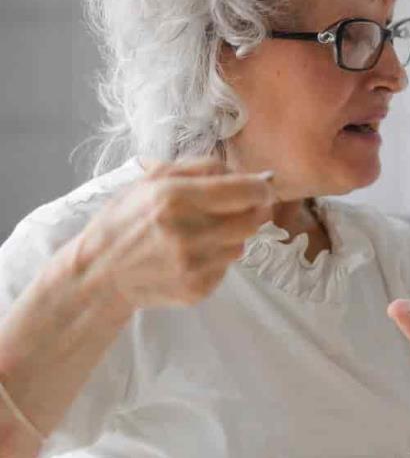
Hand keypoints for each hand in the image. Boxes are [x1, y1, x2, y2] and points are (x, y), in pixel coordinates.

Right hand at [72, 158, 273, 311]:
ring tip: (203, 232)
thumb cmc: (125, 220)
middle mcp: (187, 233)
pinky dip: (217, 258)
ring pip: (242, 244)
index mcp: (174, 198)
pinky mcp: (198, 288)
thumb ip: (201, 168)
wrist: (99, 273)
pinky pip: (226, 267)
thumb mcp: (152, 180)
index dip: (261, 188)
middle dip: (252, 210)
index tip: (262, 187)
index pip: (246, 191)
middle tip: (241, 207)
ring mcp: (194, 265)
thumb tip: (248, 173)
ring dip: (233, 235)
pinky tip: (192, 254)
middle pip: (253, 219)